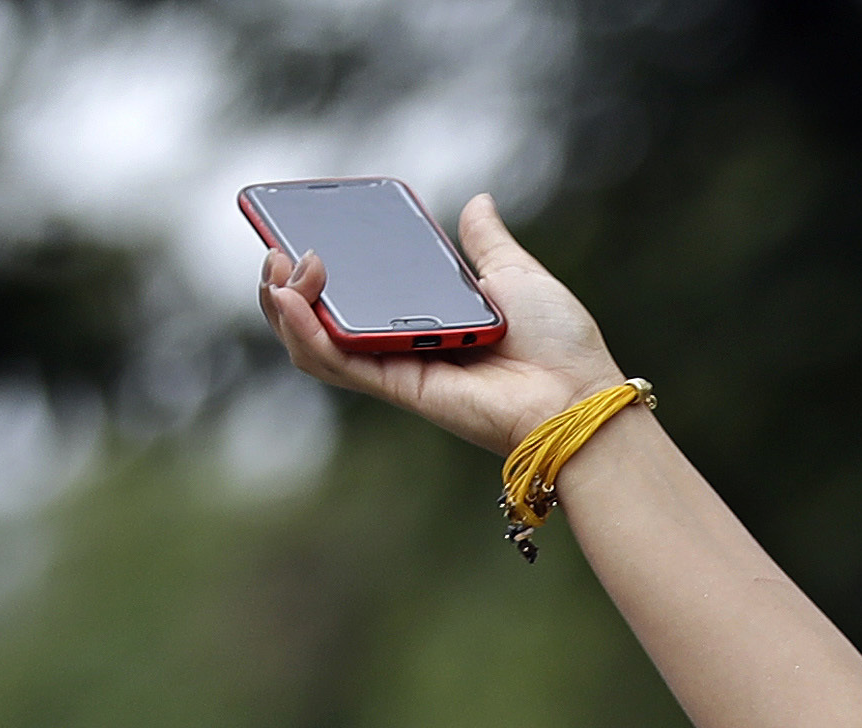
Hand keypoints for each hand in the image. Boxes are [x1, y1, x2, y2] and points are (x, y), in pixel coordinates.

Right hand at [255, 190, 622, 453]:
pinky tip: (292, 302)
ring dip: (283, 305)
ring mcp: (397, 367)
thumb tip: (478, 200)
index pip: (354, 291)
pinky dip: (306, 332)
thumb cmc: (561, 342)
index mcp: (425, 316)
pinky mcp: (400, 387)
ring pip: (313, 343)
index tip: (299, 228)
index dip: (316, 265)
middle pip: (319, 319)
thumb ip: (486, 242)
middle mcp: (404, 344)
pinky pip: (337, 363)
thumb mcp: (516, 274)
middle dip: (285, 282)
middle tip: (281, 250)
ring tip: (281, 271)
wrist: (580, 393)